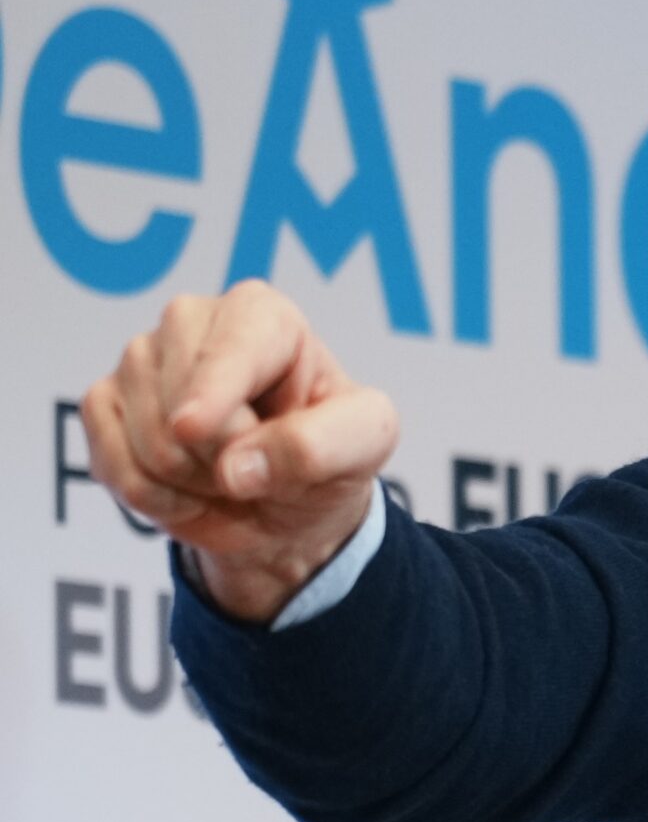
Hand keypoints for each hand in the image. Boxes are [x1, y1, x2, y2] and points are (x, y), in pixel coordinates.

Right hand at [80, 280, 397, 623]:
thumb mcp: (366, 445)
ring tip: (227, 475)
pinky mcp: (106, 403)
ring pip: (145, 437)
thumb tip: (236, 467)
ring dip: (191, 481)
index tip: (194, 429)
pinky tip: (186, 489)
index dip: (212, 389)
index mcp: (263, 315)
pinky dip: (150, 495)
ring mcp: (142, 360)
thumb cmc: (331, 457)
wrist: (288, 506)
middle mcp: (193, 322)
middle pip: (180, 400)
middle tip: (259, 465)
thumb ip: (318, 446)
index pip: (230, 345)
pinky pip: (109, 462)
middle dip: (221, 455)